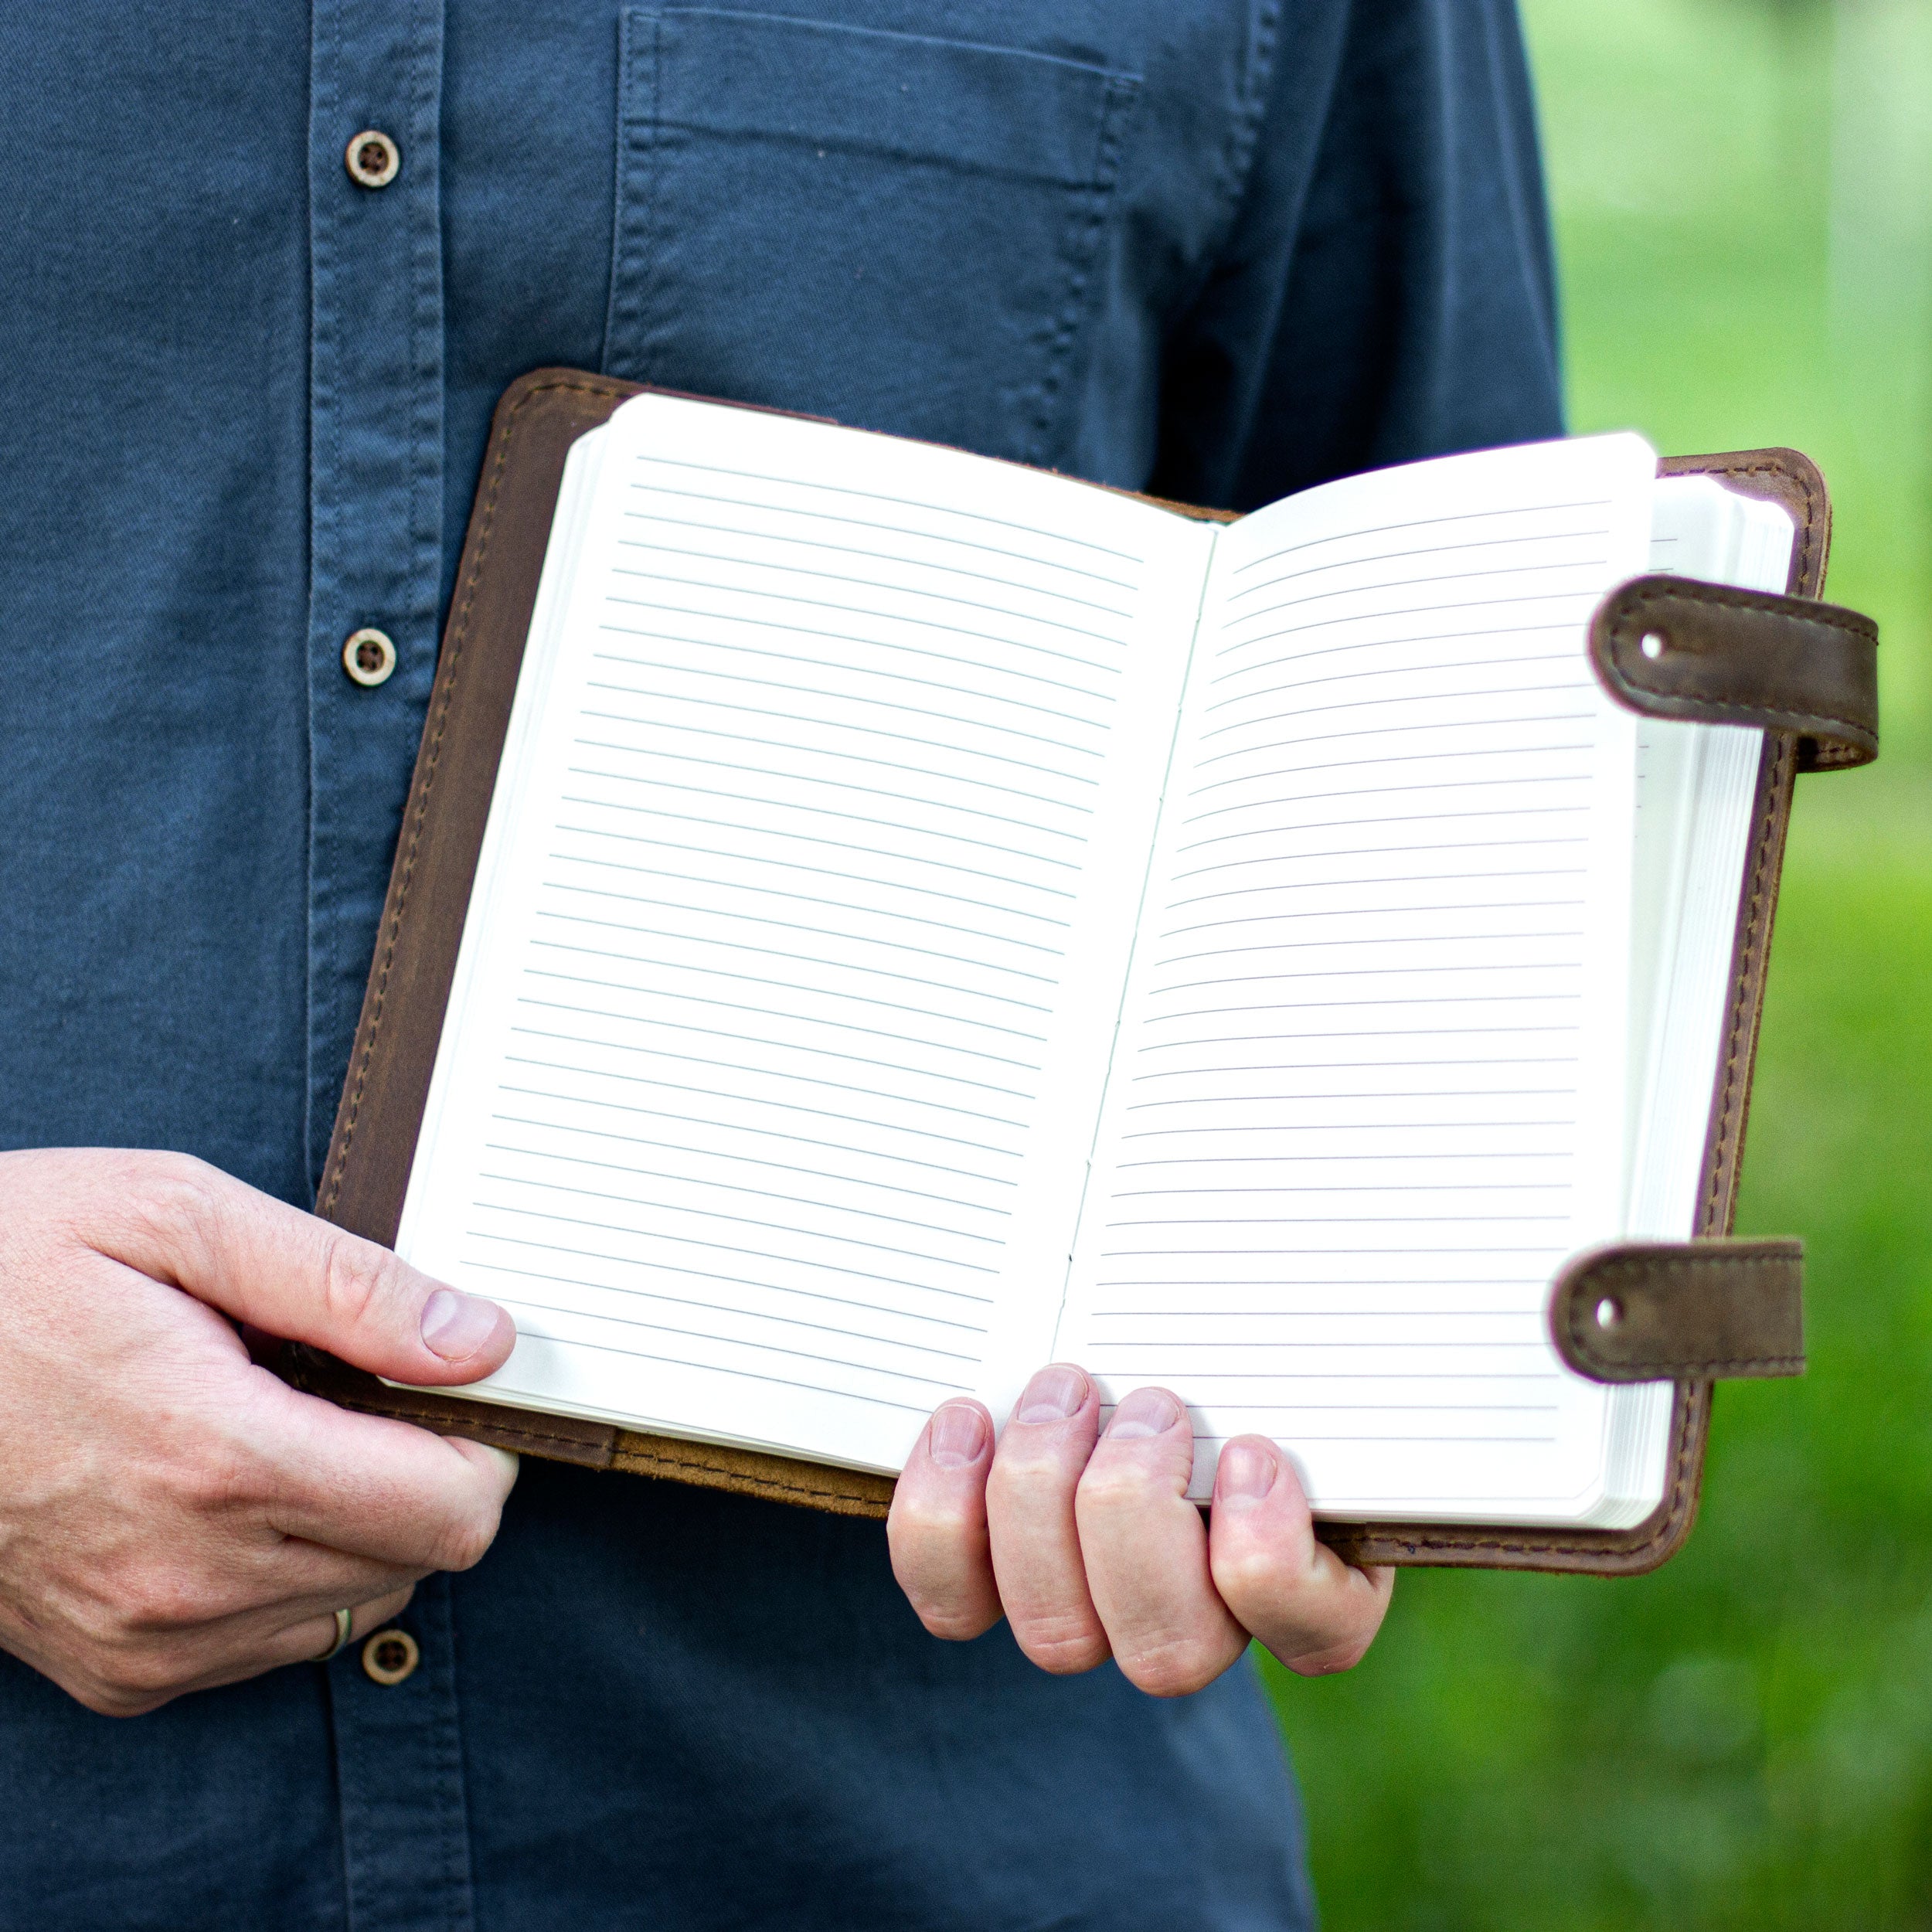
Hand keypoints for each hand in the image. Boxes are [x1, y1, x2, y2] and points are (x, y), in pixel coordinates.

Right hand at [0, 1147, 519, 1714]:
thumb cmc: (3, 1262)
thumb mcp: (178, 1216)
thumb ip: (350, 1285)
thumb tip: (477, 1340)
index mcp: (217, 1456)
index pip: (451, 1513)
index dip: (477, 1445)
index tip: (446, 1388)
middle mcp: (184, 1575)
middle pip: (419, 1563)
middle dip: (422, 1475)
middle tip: (352, 1390)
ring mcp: (142, 1637)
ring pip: (353, 1608)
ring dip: (358, 1525)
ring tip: (281, 1429)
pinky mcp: (112, 1668)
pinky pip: (268, 1642)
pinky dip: (287, 1571)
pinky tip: (232, 1490)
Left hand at [888, 1365, 1392, 1695]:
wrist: (1119, 1342)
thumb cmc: (1222, 1326)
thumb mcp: (1278, 1321)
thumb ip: (1298, 1323)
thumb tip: (1347, 1247)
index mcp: (1308, 1567)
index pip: (1316, 1631)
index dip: (1272, 1560)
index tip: (1247, 1449)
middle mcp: (1200, 1617)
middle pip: (1169, 1650)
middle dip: (1136, 1509)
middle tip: (1148, 1403)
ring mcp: (1093, 1615)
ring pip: (1059, 1633)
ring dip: (1044, 1496)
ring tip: (1061, 1392)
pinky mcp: (995, 1589)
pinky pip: (954, 1604)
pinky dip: (946, 1519)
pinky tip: (966, 1423)